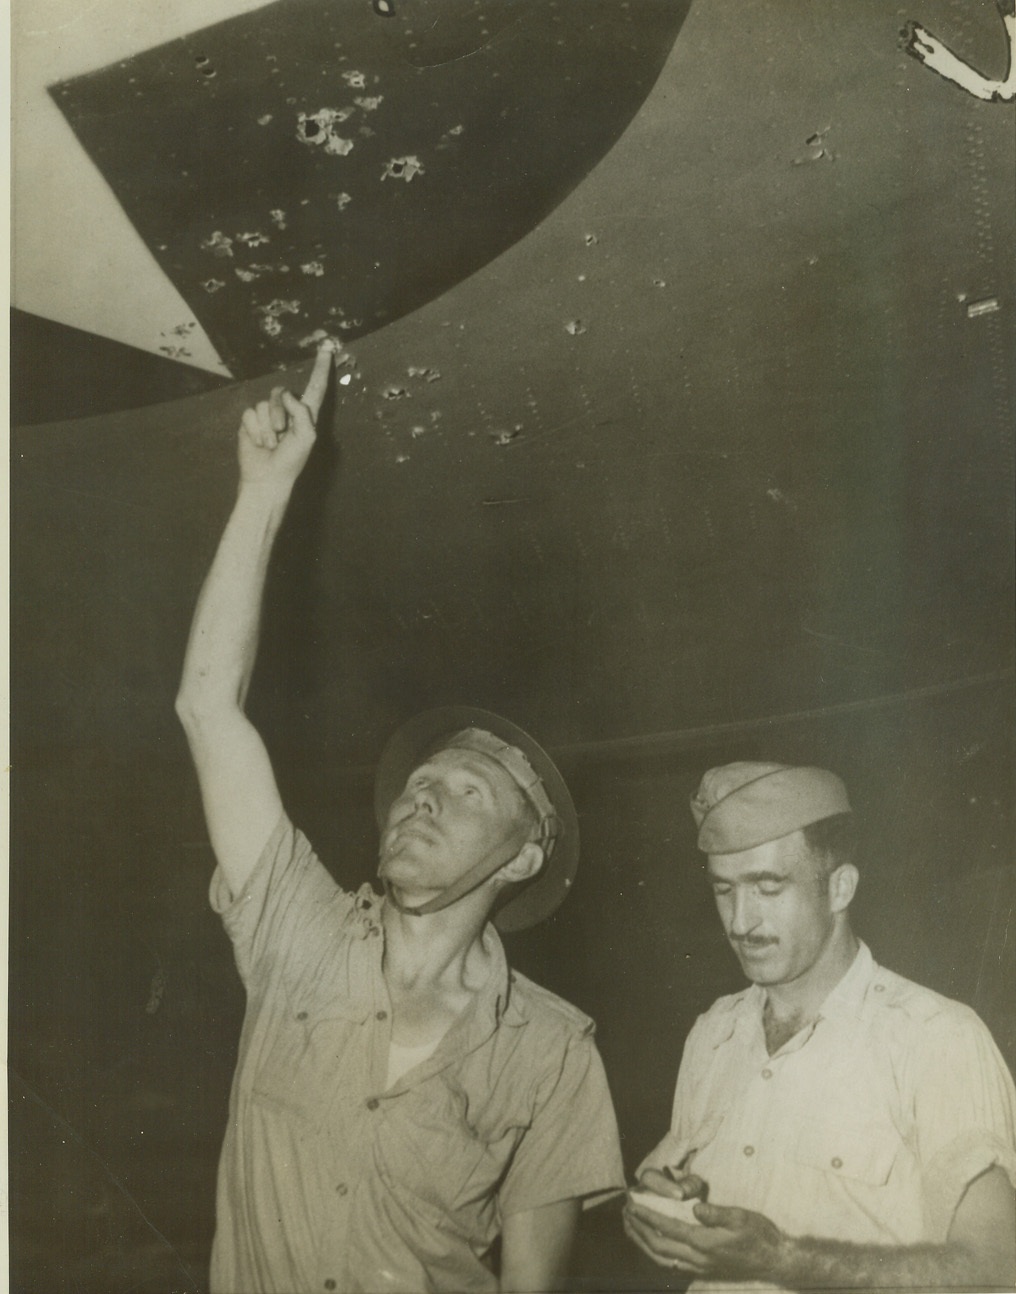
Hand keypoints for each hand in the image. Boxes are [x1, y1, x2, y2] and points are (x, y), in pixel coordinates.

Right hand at [237, 342, 334, 488]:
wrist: (268, 478)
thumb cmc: (292, 461)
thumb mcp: (306, 437)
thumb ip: (303, 412)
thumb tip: (287, 395)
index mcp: (306, 413)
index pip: (315, 386)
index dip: (320, 367)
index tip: (326, 347)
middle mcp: (286, 410)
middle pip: (280, 392)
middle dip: (279, 414)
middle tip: (282, 435)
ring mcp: (267, 415)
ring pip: (263, 405)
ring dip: (267, 428)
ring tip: (271, 445)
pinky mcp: (250, 421)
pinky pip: (250, 414)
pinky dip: (255, 431)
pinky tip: (259, 444)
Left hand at [625, 1188, 784, 1280]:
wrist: (774, 1261)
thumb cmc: (759, 1235)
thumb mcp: (741, 1217)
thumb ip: (716, 1213)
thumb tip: (693, 1207)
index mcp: (705, 1243)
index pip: (669, 1229)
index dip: (648, 1216)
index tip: (634, 1203)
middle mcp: (698, 1259)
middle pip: (659, 1246)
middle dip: (639, 1228)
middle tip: (625, 1210)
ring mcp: (699, 1267)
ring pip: (662, 1258)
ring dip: (642, 1242)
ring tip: (630, 1225)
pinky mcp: (702, 1271)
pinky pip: (671, 1264)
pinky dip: (655, 1253)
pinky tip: (649, 1243)